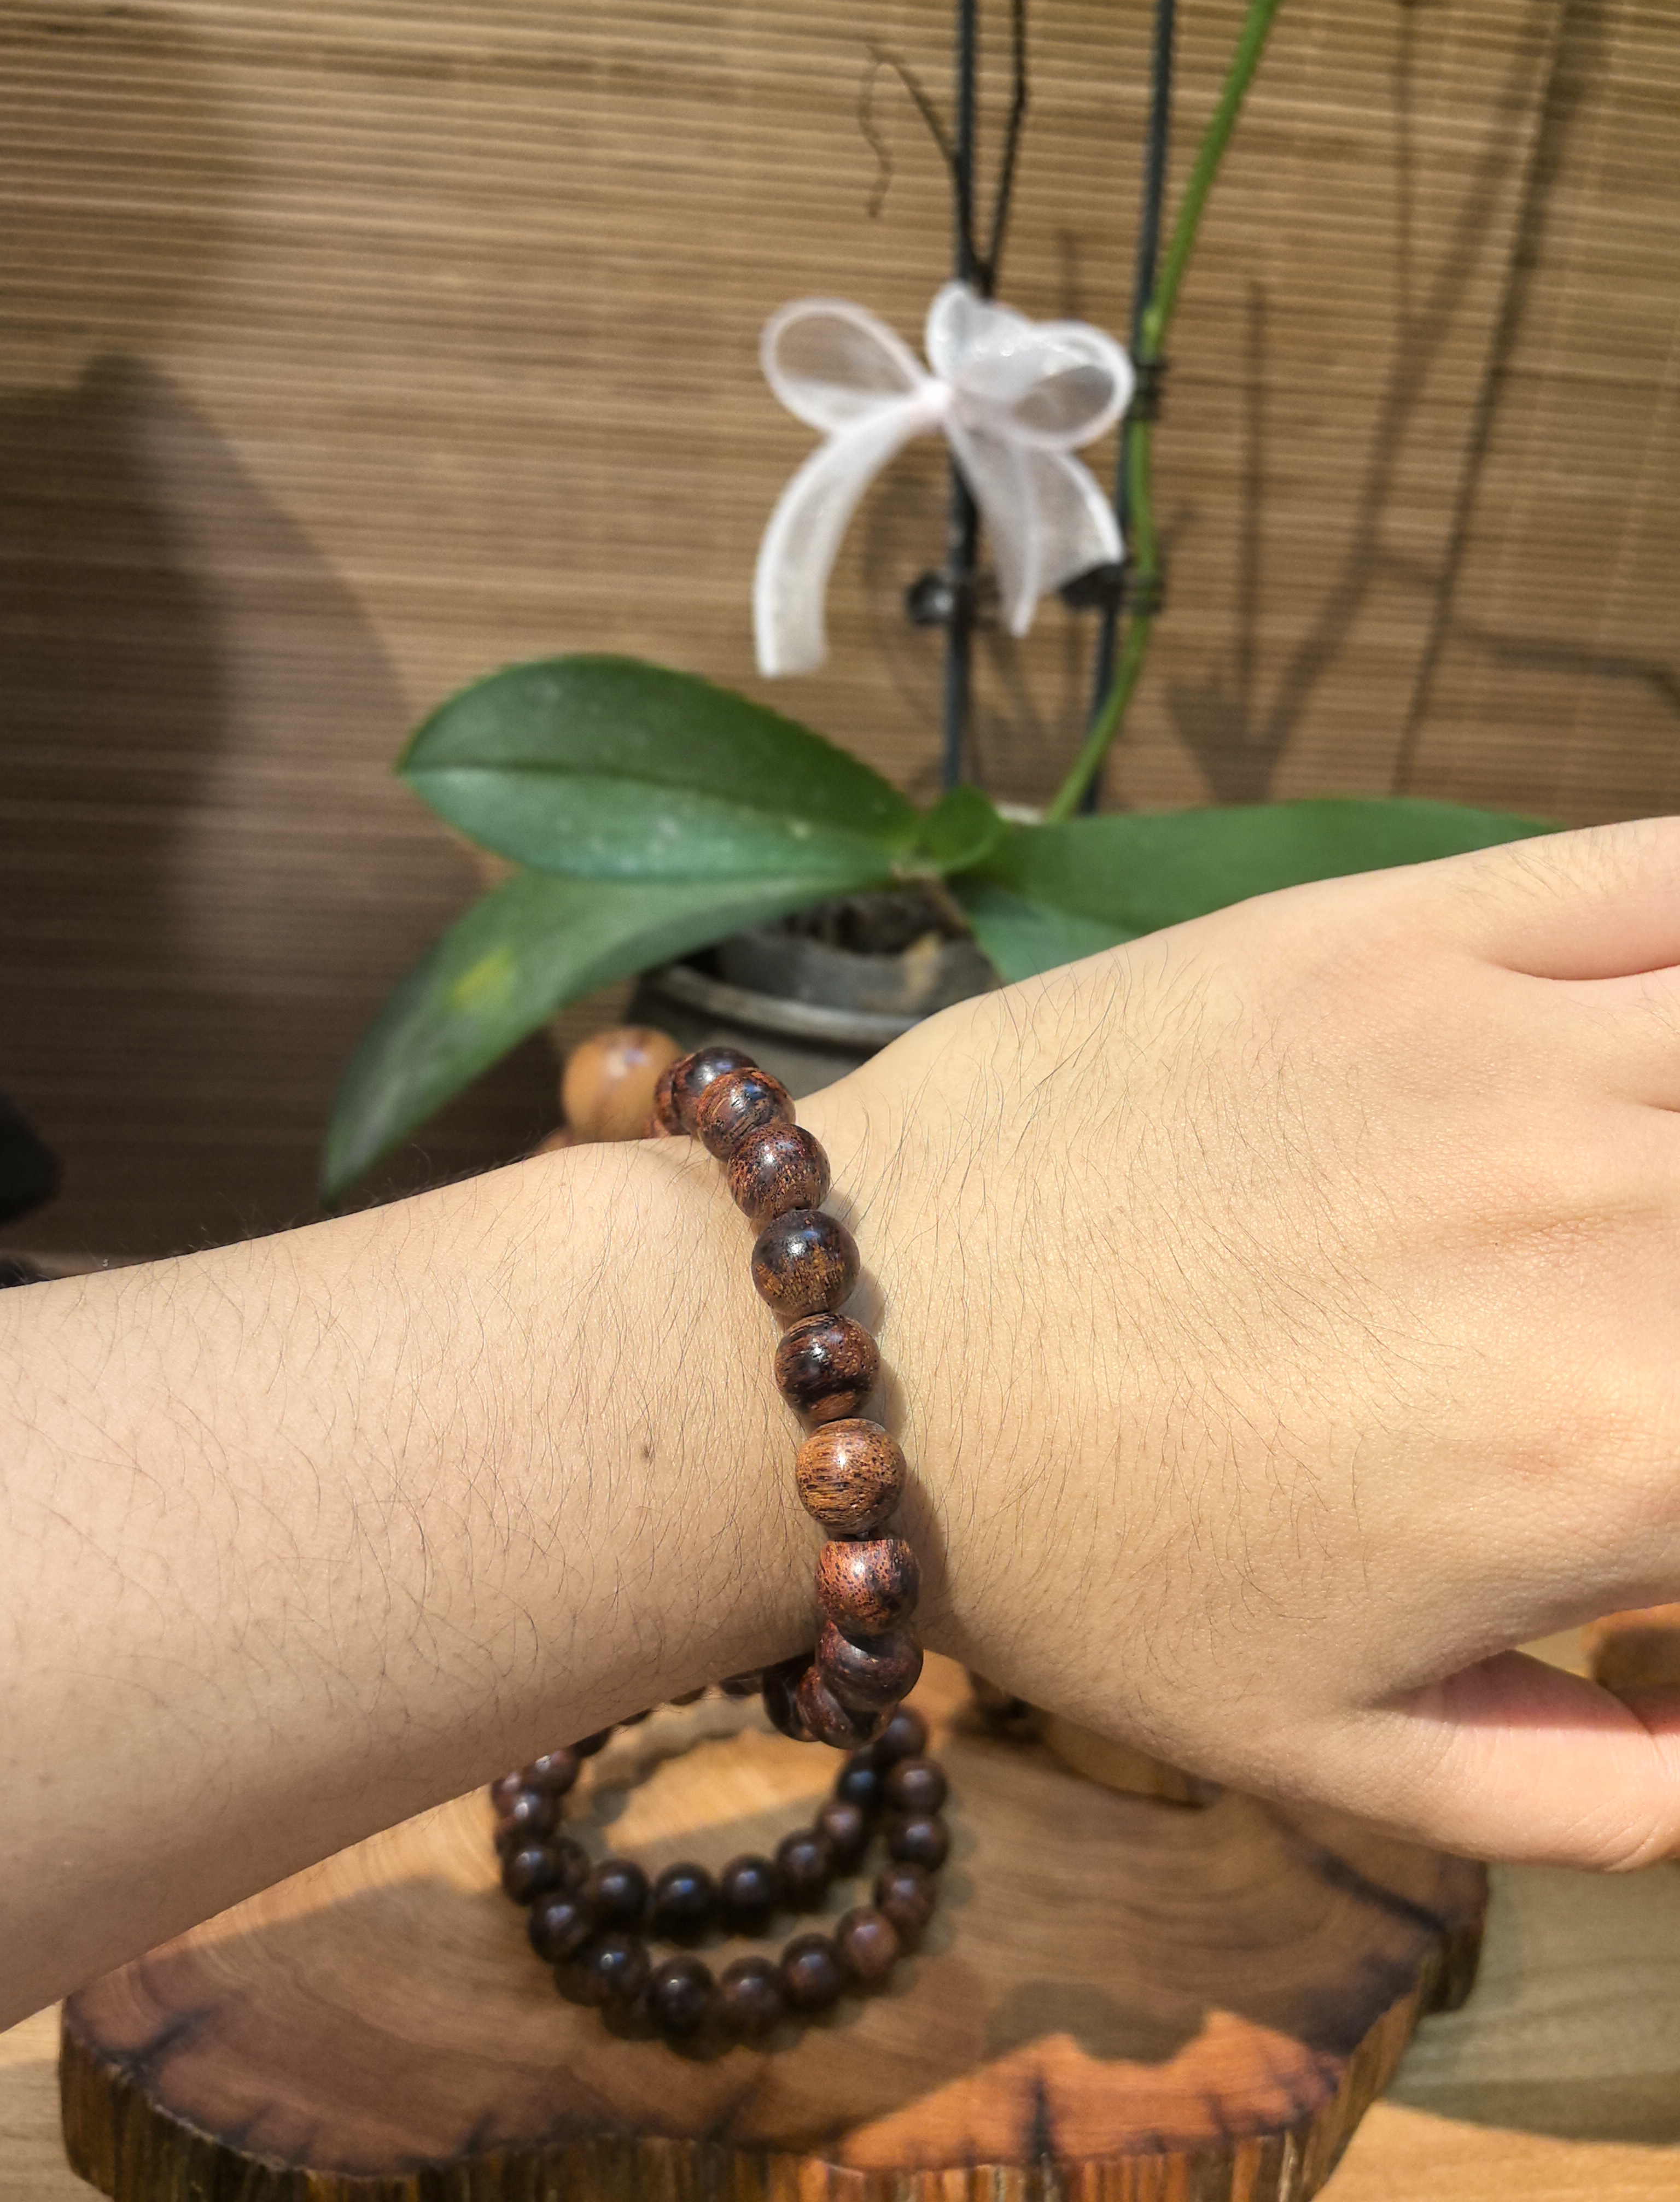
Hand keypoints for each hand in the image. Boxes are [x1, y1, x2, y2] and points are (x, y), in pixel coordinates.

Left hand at [814, 817, 1679, 1867]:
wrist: (846, 1349)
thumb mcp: (1353, 1761)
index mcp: (1629, 1448)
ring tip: (1652, 1204)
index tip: (1669, 1461)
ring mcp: (1508, 1043)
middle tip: (1652, 1343)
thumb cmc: (1088, 1570)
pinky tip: (1676, 1018)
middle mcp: (1611, 1219)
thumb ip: (1616, 1792)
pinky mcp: (1392, 926)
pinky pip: (1669, 874)